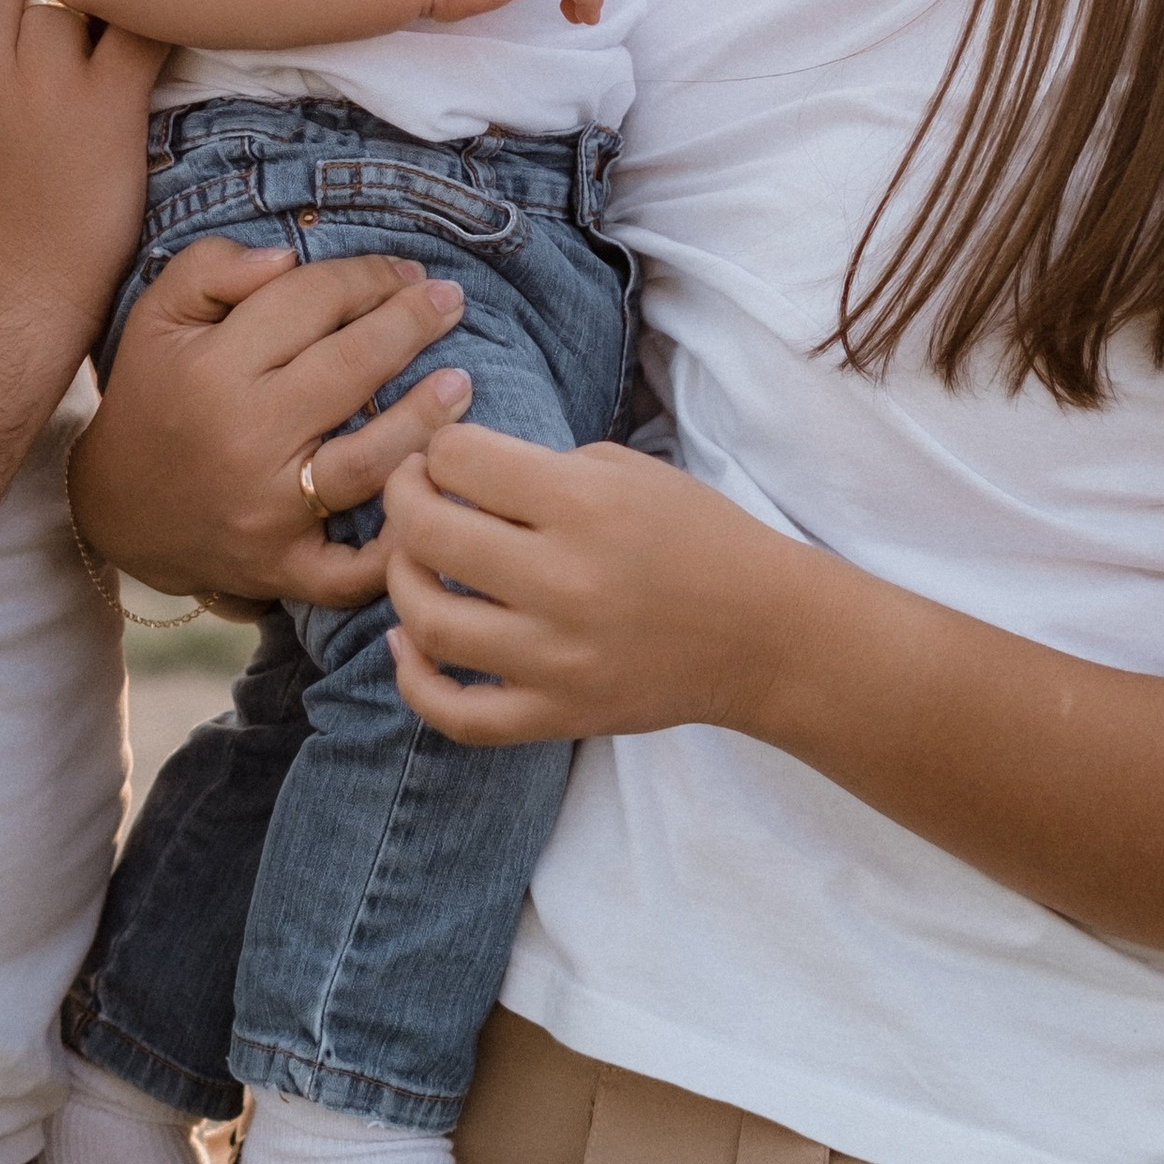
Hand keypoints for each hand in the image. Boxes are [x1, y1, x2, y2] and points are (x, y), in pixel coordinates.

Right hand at [70, 237, 476, 609]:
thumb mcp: (158, 315)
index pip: (312, 302)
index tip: (405, 271)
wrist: (115, 507)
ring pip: (368, 463)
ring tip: (462, 384)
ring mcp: (268, 511)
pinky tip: (429, 497)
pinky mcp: (281, 568)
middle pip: (352, 369)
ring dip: (425, 419)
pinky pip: (351, 571)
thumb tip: (286, 257)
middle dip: (411, 325)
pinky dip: (396, 547)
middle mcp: (247, 438)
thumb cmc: (151, 394)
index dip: (367, 277)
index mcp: (217, 368)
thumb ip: (213, 268)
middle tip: (450, 301)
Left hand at [381, 423, 794, 745]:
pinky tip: (407, 644)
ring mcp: (557, 659)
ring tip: (413, 561)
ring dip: (401, 582)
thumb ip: (538, 469)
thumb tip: (453, 474)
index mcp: (583, 505)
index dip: (441, 448)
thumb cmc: (695, 535)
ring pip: (428, 623)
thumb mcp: (625, 470)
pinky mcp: (559, 715)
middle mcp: (563, 581)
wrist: (763, 633)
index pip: (460, 460)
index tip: (449, 455)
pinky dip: (415, 682)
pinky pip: (458, 714)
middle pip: (428, 534)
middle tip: (412, 492)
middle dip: (402, 500)